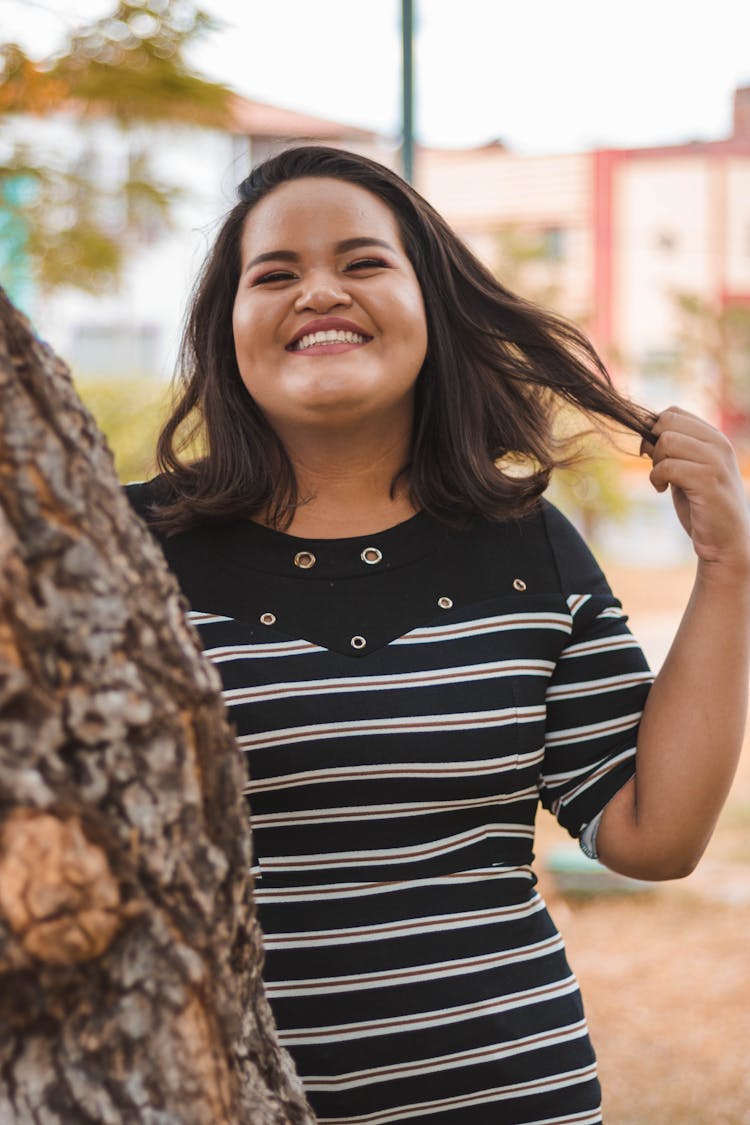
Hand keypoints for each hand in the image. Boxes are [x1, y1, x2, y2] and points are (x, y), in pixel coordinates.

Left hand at [641, 406, 749, 577]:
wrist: (725, 541)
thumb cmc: (702, 506)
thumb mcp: (688, 469)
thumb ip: (675, 450)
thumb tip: (643, 432)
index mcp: (714, 437)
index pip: (673, 412)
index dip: (654, 430)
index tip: (653, 454)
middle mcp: (718, 443)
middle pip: (667, 422)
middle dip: (652, 444)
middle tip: (657, 467)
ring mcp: (715, 461)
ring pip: (666, 441)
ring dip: (655, 463)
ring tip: (662, 481)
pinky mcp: (707, 481)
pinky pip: (667, 466)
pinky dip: (656, 478)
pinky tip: (662, 490)